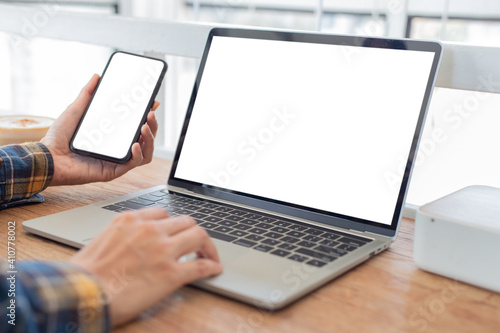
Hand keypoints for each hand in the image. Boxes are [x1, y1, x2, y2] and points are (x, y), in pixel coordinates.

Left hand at [40, 74, 159, 185]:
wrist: (48, 157)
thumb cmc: (59, 137)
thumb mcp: (75, 110)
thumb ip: (87, 94)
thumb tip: (97, 77)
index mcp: (113, 134)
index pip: (137, 125)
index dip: (148, 115)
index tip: (152, 103)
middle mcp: (118, 147)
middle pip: (146, 138)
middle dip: (153, 126)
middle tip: (150, 114)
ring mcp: (117, 159)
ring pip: (146, 152)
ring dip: (150, 140)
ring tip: (145, 128)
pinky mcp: (114, 170)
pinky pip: (133, 164)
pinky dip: (138, 154)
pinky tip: (134, 144)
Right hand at [70, 207, 222, 326]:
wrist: (79, 294)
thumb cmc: (83, 275)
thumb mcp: (101, 241)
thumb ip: (122, 236)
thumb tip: (131, 244)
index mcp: (131, 220)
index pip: (163, 212)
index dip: (172, 224)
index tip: (175, 232)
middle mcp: (149, 230)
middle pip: (185, 221)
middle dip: (192, 232)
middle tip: (195, 244)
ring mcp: (163, 250)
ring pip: (198, 235)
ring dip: (207, 246)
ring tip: (209, 255)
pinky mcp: (171, 273)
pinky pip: (201, 265)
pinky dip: (211, 266)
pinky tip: (214, 269)